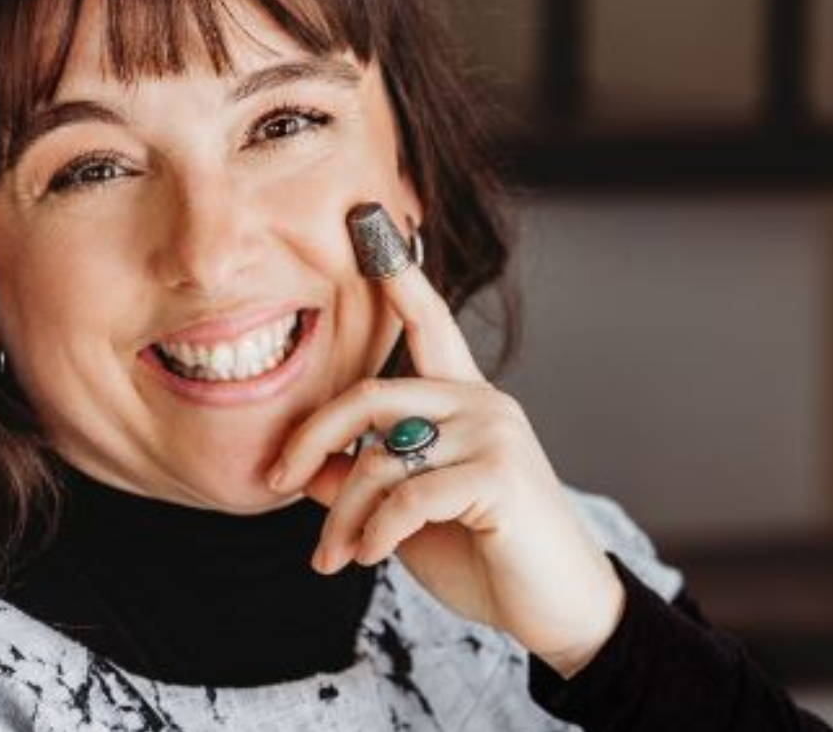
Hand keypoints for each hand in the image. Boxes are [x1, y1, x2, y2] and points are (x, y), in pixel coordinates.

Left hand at [265, 204, 625, 678]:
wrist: (557, 611)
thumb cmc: (485, 555)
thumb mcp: (408, 515)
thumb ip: (362, 481)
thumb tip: (304, 467)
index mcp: (463, 399)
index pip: (428, 323)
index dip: (397, 276)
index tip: (370, 221)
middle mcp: (481, 402)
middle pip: (368, 396)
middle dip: (311, 440)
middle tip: (276, 480)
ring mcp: (493, 433)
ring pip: (379, 460)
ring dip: (343, 516)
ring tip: (331, 557)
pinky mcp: (499, 475)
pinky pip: (406, 496)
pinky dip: (375, 532)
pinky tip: (368, 558)